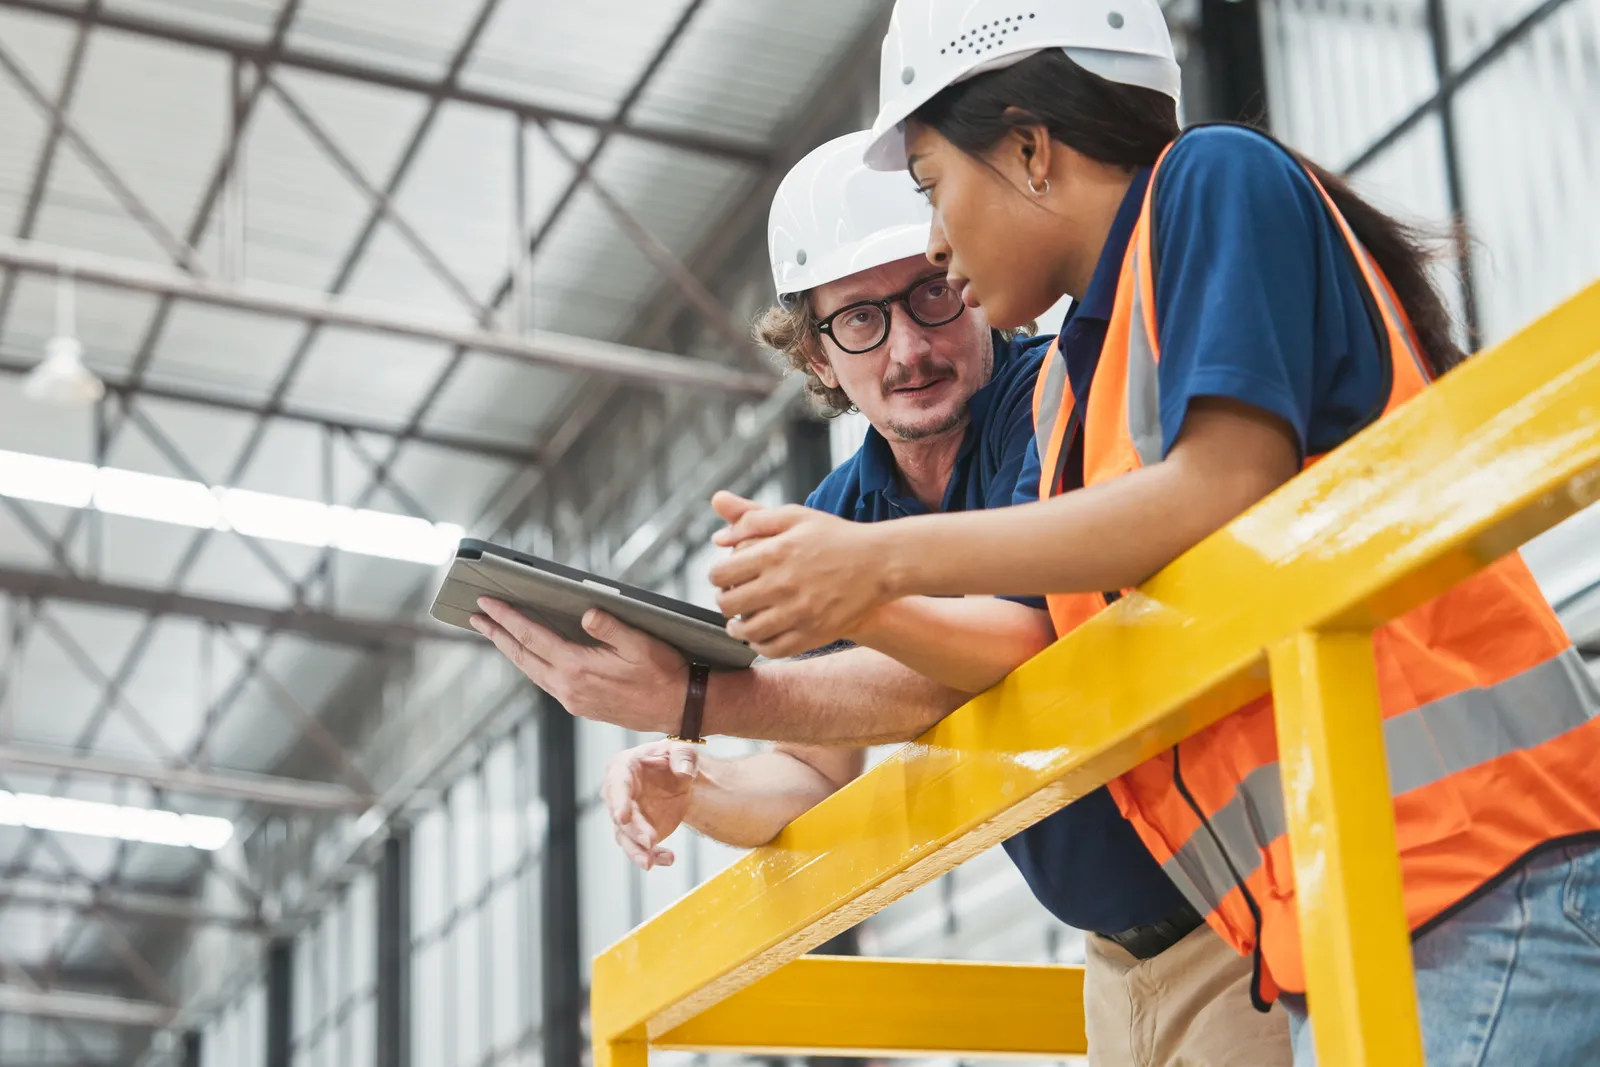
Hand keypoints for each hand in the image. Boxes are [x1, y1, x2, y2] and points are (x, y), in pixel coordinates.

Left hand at [471, 599, 686, 733]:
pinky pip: (544, 681)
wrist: (678, 707)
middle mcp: (568, 687)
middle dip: (496, 633)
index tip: (487, 603)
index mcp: (578, 668)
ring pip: (530, 671)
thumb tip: (586, 612)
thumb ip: (611, 626)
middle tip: (475, 615)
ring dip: (510, 650)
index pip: (532, 637)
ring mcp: (572, 699)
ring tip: (494, 632)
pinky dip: (529, 664)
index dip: (507, 618)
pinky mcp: (579, 706)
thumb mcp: (641, 643)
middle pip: (521, 656)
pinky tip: (528, 655)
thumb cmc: (663, 672)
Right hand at [601, 740, 699, 869]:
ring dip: (636, 851)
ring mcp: (626, 816)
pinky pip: (641, 848)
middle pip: (619, 816)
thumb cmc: (675, 758)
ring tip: (650, 862)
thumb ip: (683, 756)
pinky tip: (668, 858)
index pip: (617, 785)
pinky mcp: (638, 832)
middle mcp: (618, 794)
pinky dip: (654, 856)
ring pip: (624, 838)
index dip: (618, 801)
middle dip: (633, 831)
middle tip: (649, 842)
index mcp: (622, 768)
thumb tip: (683, 771)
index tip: (622, 817)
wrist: (681, 777)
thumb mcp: (682, 749)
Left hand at [707, 491, 894, 657]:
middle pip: (728, 604)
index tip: (722, 577)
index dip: (716, 576)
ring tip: (739, 622)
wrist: (880, 564)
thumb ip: (752, 520)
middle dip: (723, 601)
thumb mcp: (795, 516)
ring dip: (736, 627)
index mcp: (774, 553)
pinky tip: (761, 635)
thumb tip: (718, 538)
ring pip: (747, 631)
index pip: (721, 574)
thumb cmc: (835, 537)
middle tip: (730, 598)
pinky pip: (773, 649)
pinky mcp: (812, 633)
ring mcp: (797, 613)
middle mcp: (782, 585)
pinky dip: (760, 645)